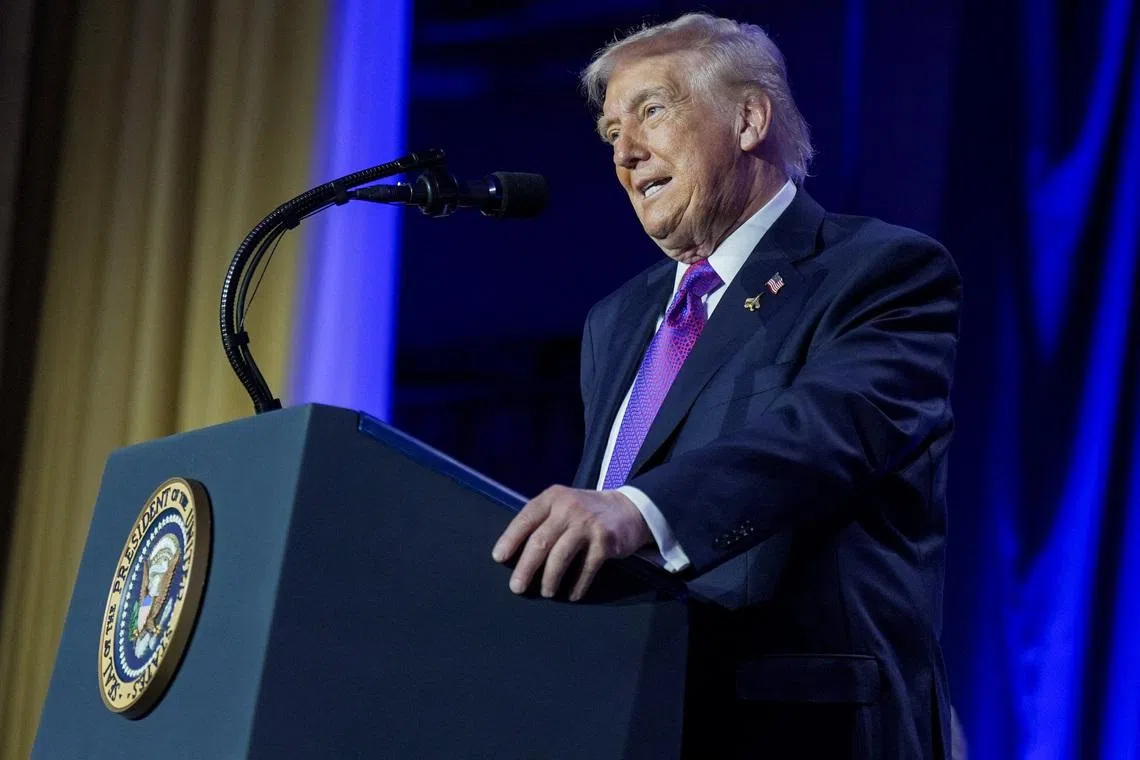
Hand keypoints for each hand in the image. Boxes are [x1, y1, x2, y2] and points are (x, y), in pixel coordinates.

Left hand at [491, 485, 652, 600]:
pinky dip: (577, 585)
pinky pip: (586, 568)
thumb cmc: (586, 512)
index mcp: (553, 497)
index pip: (526, 518)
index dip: (511, 539)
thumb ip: (541, 521)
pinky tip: (572, 595)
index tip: (499, 557)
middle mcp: (569, 508)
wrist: (628, 510)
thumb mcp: (562, 505)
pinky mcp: (605, 541)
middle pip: (540, 541)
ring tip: (546, 592)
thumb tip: (514, 554)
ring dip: (549, 579)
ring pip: (560, 556)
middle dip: (526, 567)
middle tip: (516, 587)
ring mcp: (588, 524)